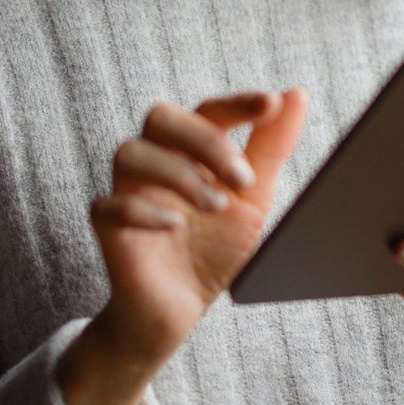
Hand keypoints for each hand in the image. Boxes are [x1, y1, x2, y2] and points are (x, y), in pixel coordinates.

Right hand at [86, 87, 308, 366]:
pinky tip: (174, 225)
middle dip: (205, 140)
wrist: (179, 309)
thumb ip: (271, 147)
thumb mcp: (253, 198)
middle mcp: (155, 162)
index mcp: (189, 150)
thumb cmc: (213, 246)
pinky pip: (107, 205)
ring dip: (179, 175)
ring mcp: (128, 192)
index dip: (236, 103)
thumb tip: (295, 95)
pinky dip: (142, 210)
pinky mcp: (109, 229)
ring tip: (216, 206)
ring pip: (129, 153)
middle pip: (160, 118)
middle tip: (243, 179)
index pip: (207, 110)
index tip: (269, 104)